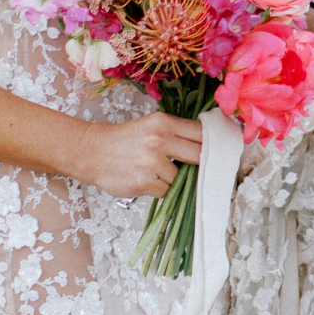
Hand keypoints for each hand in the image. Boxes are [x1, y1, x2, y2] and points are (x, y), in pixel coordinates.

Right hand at [77, 110, 203, 200]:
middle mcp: (159, 140)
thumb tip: (208, 147)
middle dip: (205, 165)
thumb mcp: (151, 126)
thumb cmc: (124, 140)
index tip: (222, 152)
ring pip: (182, 177)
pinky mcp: (143, 182)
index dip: (215, 144)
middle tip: (207, 171)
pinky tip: (148, 181)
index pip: (201, 133)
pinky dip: (161, 189)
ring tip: (159, 174)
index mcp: (163, 123)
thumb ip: (177, 133)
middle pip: (199, 156)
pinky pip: (166, 191)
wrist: (91, 152)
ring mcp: (151, 162)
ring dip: (176, 180)